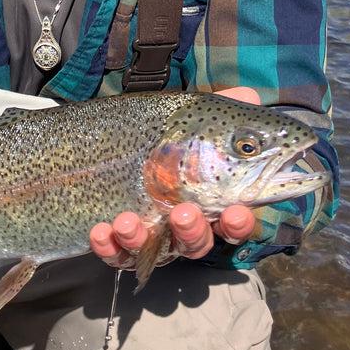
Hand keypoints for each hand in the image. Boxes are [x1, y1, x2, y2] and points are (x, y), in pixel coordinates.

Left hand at [89, 86, 261, 266]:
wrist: (112, 145)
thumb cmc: (167, 137)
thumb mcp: (193, 119)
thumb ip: (223, 108)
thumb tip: (250, 95)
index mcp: (209, 202)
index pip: (233, 220)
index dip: (239, 222)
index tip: (236, 213)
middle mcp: (183, 224)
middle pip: (196, 242)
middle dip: (193, 231)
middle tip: (184, 213)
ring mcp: (151, 235)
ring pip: (153, 251)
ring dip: (141, 239)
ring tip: (128, 221)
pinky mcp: (120, 242)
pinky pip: (115, 254)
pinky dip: (108, 246)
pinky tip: (100, 231)